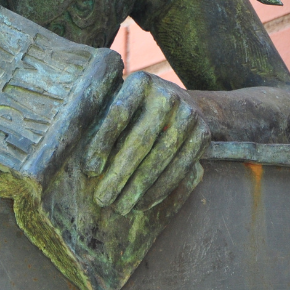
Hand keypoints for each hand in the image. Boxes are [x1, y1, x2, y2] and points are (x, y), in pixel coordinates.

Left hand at [82, 71, 210, 213]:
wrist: (183, 104)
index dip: (103, 142)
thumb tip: (87, 164)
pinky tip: (143, 204)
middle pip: (141, 139)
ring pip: (162, 157)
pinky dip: (161, 189)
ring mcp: (189, 114)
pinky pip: (182, 167)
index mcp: (141, 82)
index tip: (89, 171)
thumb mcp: (119, 104)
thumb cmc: (135, 110)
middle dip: (120, 173)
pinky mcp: (203, 135)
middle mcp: (168, 95)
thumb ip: (102, 124)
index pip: (119, 113)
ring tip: (120, 208)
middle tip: (102, 199)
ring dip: (139, 187)